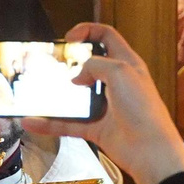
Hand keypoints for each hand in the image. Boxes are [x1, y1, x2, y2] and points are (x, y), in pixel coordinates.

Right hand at [21, 25, 183, 183]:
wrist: (150, 151)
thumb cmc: (144, 110)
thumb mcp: (121, 73)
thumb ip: (96, 65)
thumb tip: (79, 76)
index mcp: (127, 65)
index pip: (107, 37)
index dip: (87, 31)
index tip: (69, 38)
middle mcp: (116, 84)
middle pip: (89, 66)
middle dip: (69, 64)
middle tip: (52, 65)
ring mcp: (106, 107)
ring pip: (76, 97)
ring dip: (57, 96)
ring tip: (39, 91)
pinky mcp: (97, 129)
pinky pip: (67, 124)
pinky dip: (50, 124)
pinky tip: (33, 122)